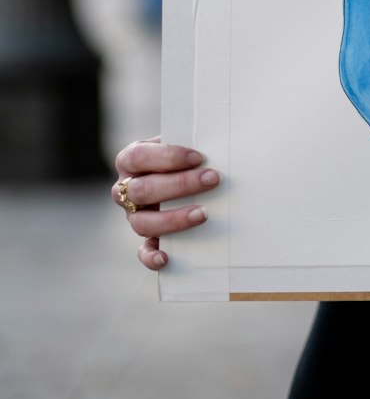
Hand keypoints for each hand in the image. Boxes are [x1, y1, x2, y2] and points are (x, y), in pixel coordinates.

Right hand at [113, 136, 219, 270]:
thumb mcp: (181, 143)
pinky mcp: (145, 237)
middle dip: (180, 185)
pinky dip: (151, 257)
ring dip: (173, 219)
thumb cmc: (184, 155)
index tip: (198, 157)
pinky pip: (142, 251)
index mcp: (130, 159)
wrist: (184, 173)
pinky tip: (167, 257)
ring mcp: (133, 215)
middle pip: (143, 190)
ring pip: (142, 222)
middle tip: (212, 179)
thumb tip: (214, 147)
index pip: (139, 156)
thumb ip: (190, 142)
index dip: (168, 157)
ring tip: (204, 213)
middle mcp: (125, 189)